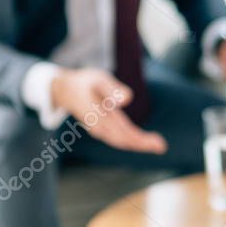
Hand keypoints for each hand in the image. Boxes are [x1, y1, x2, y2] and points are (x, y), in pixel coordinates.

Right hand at [50, 68, 166, 153]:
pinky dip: (131, 139)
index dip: (140, 140)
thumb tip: (127, 100)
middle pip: (124, 139)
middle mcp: (100, 127)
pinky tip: (143, 140)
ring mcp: (99, 128)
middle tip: (161, 147)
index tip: (156, 143)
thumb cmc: (84, 82)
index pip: (123, 133)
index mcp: (100, 117)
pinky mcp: (101, 127)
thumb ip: (111, 90)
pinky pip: (117, 136)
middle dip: (143, 144)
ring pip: (121, 140)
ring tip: (157, 145)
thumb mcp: (97, 80)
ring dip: (138, 143)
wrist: (64, 89)